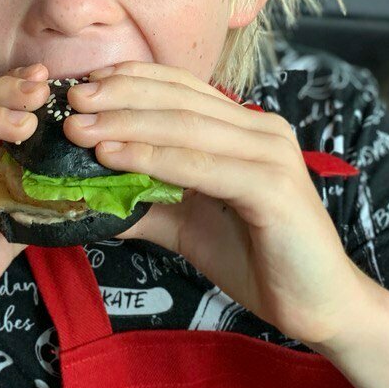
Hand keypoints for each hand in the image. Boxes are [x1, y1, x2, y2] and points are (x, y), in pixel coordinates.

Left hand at [64, 61, 366, 349]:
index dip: (131, 80)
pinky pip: (201, 165)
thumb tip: (88, 196)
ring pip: (185, 126)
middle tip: (68, 102)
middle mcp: (262, 129)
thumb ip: (147, 202)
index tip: (83, 84)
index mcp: (247, 128)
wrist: (320, 307)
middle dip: (118, 97)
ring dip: (125, 123)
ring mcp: (271, 154)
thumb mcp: (189, 225)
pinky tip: (112, 156)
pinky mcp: (273, 186)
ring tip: (78, 128)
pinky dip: (152, 157)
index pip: (182, 88)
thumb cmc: (259, 260)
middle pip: (179, 100)